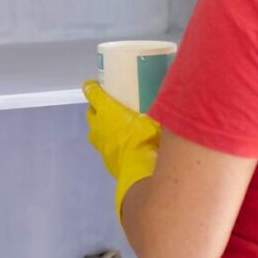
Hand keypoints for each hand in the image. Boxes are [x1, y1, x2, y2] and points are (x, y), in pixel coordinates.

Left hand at [83, 79, 161, 218]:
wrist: (142, 172)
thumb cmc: (148, 139)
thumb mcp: (155, 118)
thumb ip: (156, 108)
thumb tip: (167, 99)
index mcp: (107, 112)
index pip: (93, 94)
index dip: (92, 88)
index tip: (94, 84)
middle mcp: (98, 127)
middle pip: (91, 113)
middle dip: (96, 108)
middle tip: (108, 105)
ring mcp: (101, 145)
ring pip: (95, 131)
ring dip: (101, 127)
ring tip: (115, 126)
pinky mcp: (106, 160)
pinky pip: (105, 147)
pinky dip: (110, 143)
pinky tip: (123, 145)